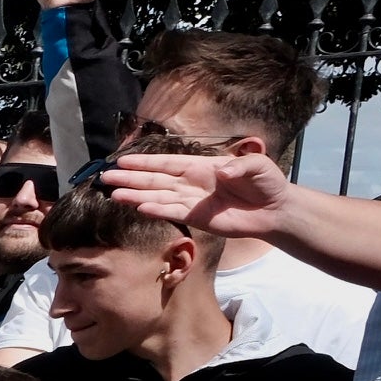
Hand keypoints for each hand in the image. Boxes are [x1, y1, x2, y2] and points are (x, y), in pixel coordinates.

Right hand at [103, 151, 291, 239]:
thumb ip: (241, 165)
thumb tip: (223, 173)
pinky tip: (138, 208)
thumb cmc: (267, 183)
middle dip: (131, 179)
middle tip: (106, 178)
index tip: (122, 161)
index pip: (167, 164)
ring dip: (136, 196)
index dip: (145, 163)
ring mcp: (191, 201)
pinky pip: (171, 213)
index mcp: (202, 166)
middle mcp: (191, 183)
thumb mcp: (258, 166)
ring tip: (113, 194)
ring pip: (157, 197)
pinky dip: (155, 211)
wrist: (274, 210)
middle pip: (155, 180)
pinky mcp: (196, 219)